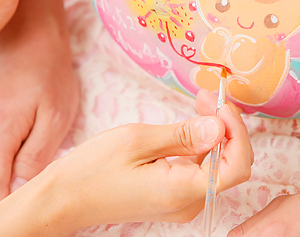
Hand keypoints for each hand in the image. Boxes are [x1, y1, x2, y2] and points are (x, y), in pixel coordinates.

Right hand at [0, 91, 252, 236]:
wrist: (62, 200)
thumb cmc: (92, 170)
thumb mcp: (137, 140)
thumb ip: (184, 135)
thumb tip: (219, 126)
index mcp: (183, 191)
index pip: (237, 165)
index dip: (237, 131)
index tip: (222, 103)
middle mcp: (188, 203)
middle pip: (228, 165)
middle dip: (225, 127)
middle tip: (206, 96)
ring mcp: (179, 203)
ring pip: (214, 166)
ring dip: (212, 133)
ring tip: (198, 102)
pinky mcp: (170, 198)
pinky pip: (197, 171)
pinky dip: (198, 146)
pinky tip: (187, 125)